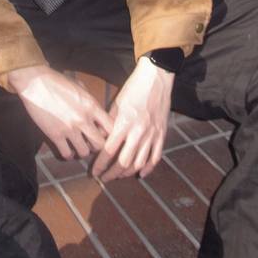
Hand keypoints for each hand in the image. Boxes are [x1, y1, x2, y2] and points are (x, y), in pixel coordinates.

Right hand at [8, 65, 113, 159]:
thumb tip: (97, 111)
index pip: (111, 127)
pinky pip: (67, 154)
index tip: (102, 133)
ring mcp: (69, 129)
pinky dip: (68, 154)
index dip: (109, 133)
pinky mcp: (55, 135)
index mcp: (92, 105)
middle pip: (100, 144)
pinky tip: (67, 149)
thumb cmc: (57, 81)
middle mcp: (83, 119)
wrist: (36, 83)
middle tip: (90, 142)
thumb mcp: (80, 86)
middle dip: (97, 146)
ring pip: (85, 152)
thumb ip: (91, 99)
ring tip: (78, 146)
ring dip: (82, 151)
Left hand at [92, 57, 172, 181]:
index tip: (94, 172)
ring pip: (139, 163)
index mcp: (124, 123)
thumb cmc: (133, 88)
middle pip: (124, 162)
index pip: (109, 150)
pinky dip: (148, 168)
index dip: (100, 164)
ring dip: (128, 172)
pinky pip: (156, 157)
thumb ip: (109, 123)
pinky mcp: (162, 134)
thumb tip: (100, 139)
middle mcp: (138, 132)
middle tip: (105, 178)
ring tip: (119, 175)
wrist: (156, 79)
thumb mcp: (117, 103)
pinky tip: (141, 173)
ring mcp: (152, 134)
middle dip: (112, 174)